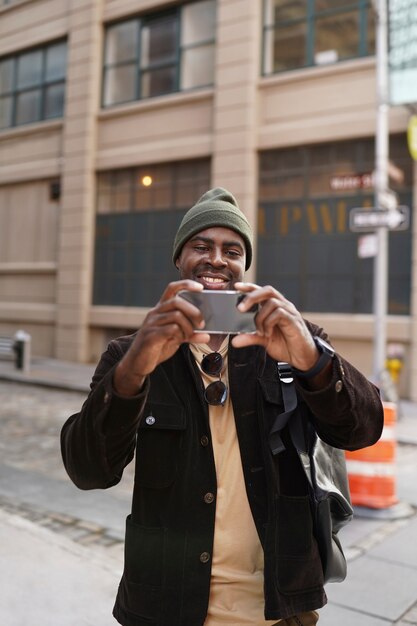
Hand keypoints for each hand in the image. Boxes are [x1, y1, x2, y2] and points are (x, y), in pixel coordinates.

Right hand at [114, 280, 209, 395]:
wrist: (137, 363)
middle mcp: (155, 313)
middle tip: (202, 323)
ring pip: (176, 316)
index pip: (172, 289)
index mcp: (161, 310)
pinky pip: (171, 329)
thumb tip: (207, 336)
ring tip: (189, 336)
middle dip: (193, 311)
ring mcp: (151, 324)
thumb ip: (190, 335)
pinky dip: (180, 334)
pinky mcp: (150, 336)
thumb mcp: (176, 338)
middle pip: (177, 301)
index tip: (200, 288)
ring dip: (188, 327)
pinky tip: (179, 341)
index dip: (186, 285)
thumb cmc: (157, 347)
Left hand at [231, 282, 318, 369]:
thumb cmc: (286, 345)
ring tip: (260, 332)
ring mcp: (289, 312)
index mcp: (275, 307)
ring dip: (260, 317)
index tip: (237, 286)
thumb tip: (234, 341)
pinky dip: (269, 323)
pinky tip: (267, 334)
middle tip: (240, 309)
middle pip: (267, 291)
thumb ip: (250, 338)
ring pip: (272, 302)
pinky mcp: (294, 320)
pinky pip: (279, 313)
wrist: (302, 357)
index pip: (262, 291)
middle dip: (251, 296)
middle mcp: (283, 306)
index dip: (250, 287)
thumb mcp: (264, 341)